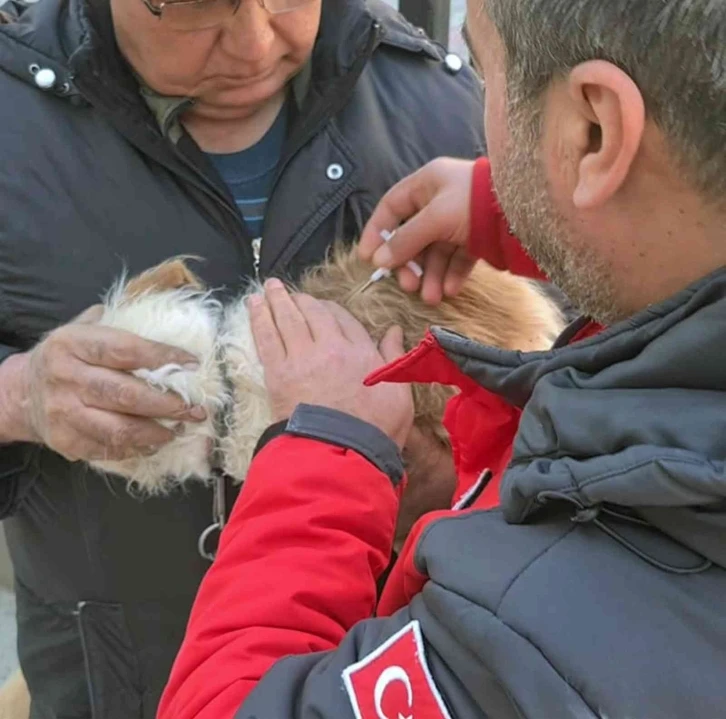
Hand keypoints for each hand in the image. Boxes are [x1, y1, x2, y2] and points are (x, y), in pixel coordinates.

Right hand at [5, 305, 205, 460]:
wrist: (21, 394)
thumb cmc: (69, 358)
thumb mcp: (84, 330)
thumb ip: (121, 324)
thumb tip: (174, 325)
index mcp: (72, 343)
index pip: (125, 349)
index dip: (162, 357)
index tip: (193, 364)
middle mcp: (65, 377)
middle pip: (125, 394)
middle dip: (168, 404)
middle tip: (196, 409)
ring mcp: (63, 413)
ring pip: (119, 429)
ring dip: (157, 432)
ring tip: (181, 428)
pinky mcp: (65, 442)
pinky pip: (110, 449)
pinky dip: (139, 448)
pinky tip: (157, 441)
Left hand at [249, 279, 413, 448]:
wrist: (342, 454)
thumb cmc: (376, 429)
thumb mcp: (400, 394)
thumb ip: (395, 357)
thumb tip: (394, 330)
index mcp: (360, 351)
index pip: (343, 318)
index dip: (330, 310)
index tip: (321, 307)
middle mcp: (330, 347)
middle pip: (313, 312)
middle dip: (301, 299)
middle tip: (289, 292)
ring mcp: (302, 358)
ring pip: (287, 318)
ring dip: (276, 299)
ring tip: (268, 287)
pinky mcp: (278, 373)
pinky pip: (266, 336)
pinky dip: (259, 317)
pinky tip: (253, 303)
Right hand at [358, 158, 476, 303]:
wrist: (523, 209)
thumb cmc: (474, 202)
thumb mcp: (434, 218)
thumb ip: (405, 240)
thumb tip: (378, 261)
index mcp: (427, 184)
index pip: (391, 207)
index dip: (377, 232)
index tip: (368, 259)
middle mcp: (440, 200)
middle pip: (413, 236)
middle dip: (411, 264)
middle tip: (408, 286)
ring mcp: (459, 220)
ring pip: (436, 252)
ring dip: (432, 276)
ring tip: (432, 298)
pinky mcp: (477, 237)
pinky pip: (458, 258)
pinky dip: (453, 275)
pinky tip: (452, 290)